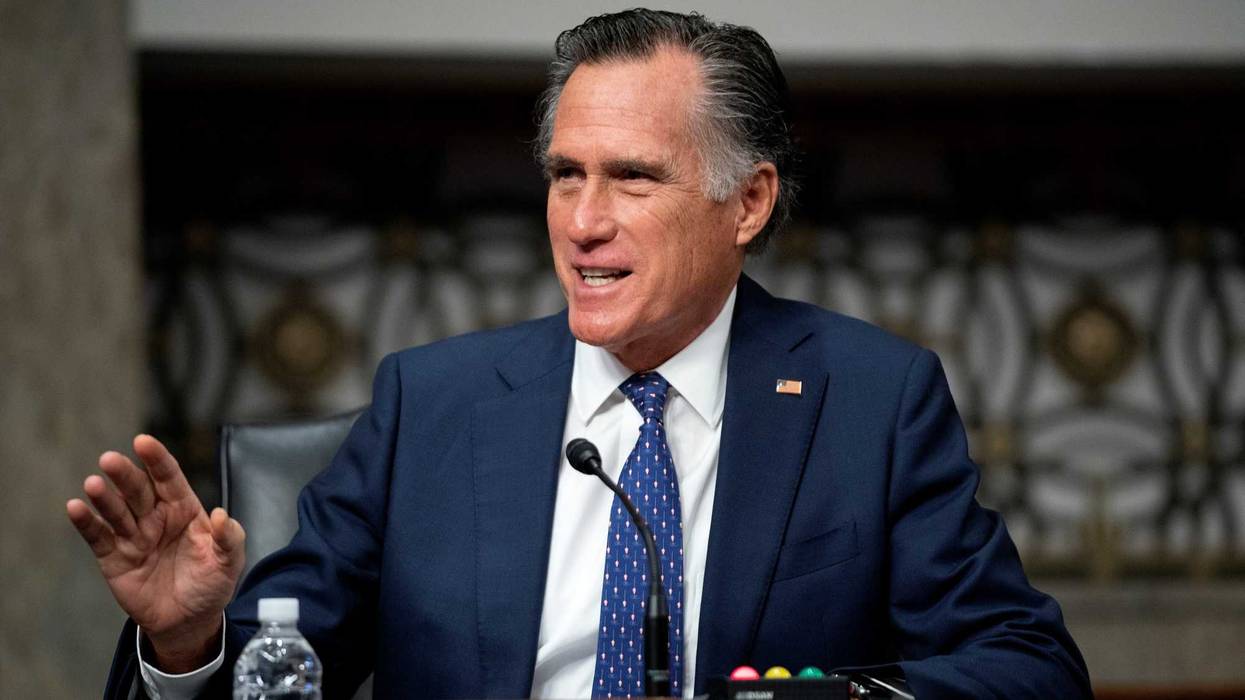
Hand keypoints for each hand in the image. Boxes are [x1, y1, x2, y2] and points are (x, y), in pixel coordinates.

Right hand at [66, 435, 245, 670]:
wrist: (189, 621)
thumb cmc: (211, 583)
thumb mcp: (229, 562)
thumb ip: (229, 538)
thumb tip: (220, 515)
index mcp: (184, 509)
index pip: (169, 478)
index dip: (157, 460)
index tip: (143, 441)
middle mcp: (156, 517)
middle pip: (138, 490)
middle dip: (125, 475)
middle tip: (110, 460)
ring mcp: (133, 535)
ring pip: (115, 510)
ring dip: (104, 497)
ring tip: (93, 484)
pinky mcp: (114, 557)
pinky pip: (98, 536)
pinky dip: (86, 522)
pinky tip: (75, 508)